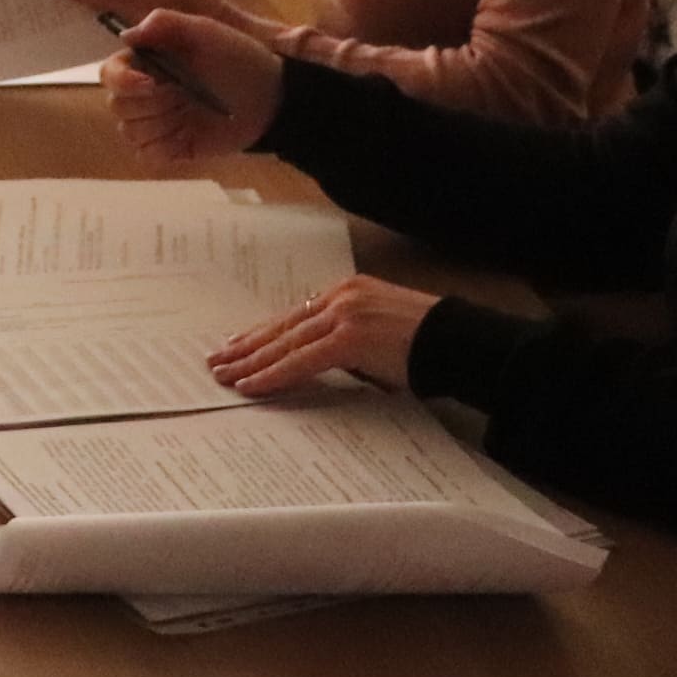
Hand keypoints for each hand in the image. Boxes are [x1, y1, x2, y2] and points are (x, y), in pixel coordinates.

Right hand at [96, 8, 281, 162]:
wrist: (271, 97)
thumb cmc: (238, 58)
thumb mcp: (204, 31)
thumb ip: (165, 23)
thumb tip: (127, 35)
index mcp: (146, 63)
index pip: (109, 73)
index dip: (122, 81)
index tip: (151, 83)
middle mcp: (144, 93)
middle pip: (117, 106)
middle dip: (150, 104)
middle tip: (183, 95)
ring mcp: (156, 122)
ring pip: (130, 132)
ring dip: (159, 124)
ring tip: (188, 113)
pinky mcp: (169, 147)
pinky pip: (146, 155)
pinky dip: (162, 147)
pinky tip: (185, 136)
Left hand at [207, 274, 439, 397]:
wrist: (459, 342)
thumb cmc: (428, 345)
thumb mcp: (380, 333)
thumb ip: (347, 340)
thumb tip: (315, 358)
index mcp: (349, 292)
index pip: (295, 316)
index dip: (264, 333)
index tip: (239, 344)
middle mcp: (342, 297)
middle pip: (282, 326)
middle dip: (247, 346)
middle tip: (217, 360)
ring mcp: (345, 315)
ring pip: (284, 343)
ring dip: (250, 362)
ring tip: (225, 375)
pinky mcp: (349, 338)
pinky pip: (301, 361)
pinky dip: (273, 375)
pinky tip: (251, 385)